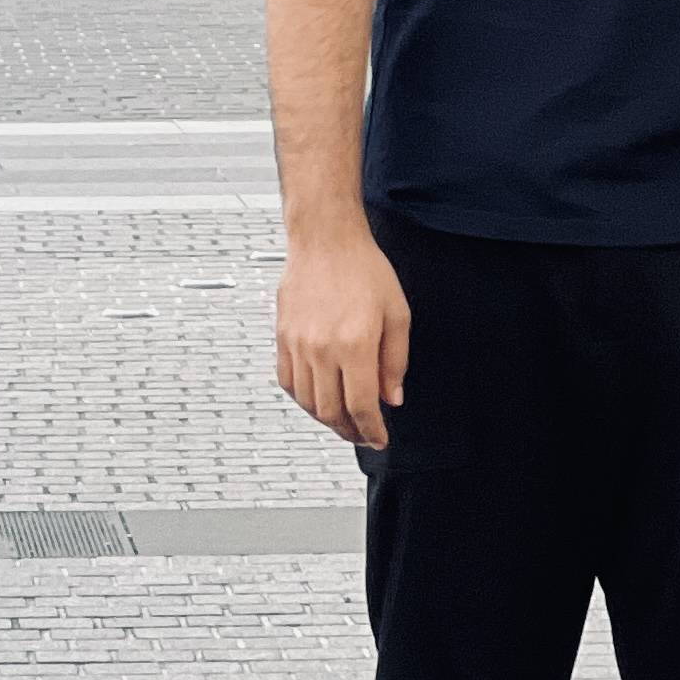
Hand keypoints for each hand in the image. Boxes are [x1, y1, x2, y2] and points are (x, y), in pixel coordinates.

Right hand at [275, 227, 409, 449]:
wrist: (325, 240)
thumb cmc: (363, 269)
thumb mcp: (397, 314)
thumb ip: (395, 361)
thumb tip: (391, 397)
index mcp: (355, 344)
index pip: (361, 406)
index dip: (371, 430)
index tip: (379, 439)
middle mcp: (322, 348)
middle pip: (331, 411)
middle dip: (350, 431)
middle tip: (363, 434)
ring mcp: (298, 345)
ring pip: (307, 402)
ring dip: (326, 419)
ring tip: (343, 420)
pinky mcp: (283, 338)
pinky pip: (288, 382)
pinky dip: (303, 399)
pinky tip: (318, 398)